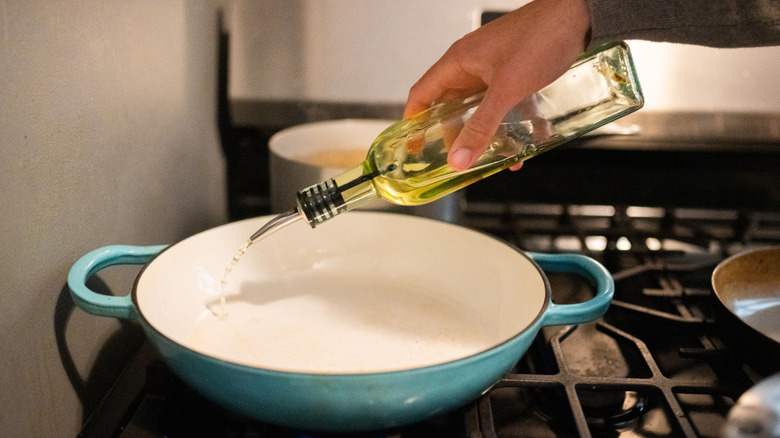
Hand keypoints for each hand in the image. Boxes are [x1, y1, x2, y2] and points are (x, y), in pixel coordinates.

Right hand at [404, 0, 591, 170]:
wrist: (579, 15)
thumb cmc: (541, 36)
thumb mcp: (506, 89)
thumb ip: (482, 126)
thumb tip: (459, 158)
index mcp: (458, 62)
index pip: (422, 95)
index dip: (413, 122)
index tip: (413, 146)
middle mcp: (472, 65)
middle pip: (451, 106)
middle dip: (456, 135)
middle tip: (459, 159)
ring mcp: (494, 69)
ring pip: (481, 108)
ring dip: (487, 133)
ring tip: (495, 157)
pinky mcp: (516, 73)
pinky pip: (506, 104)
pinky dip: (513, 123)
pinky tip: (528, 141)